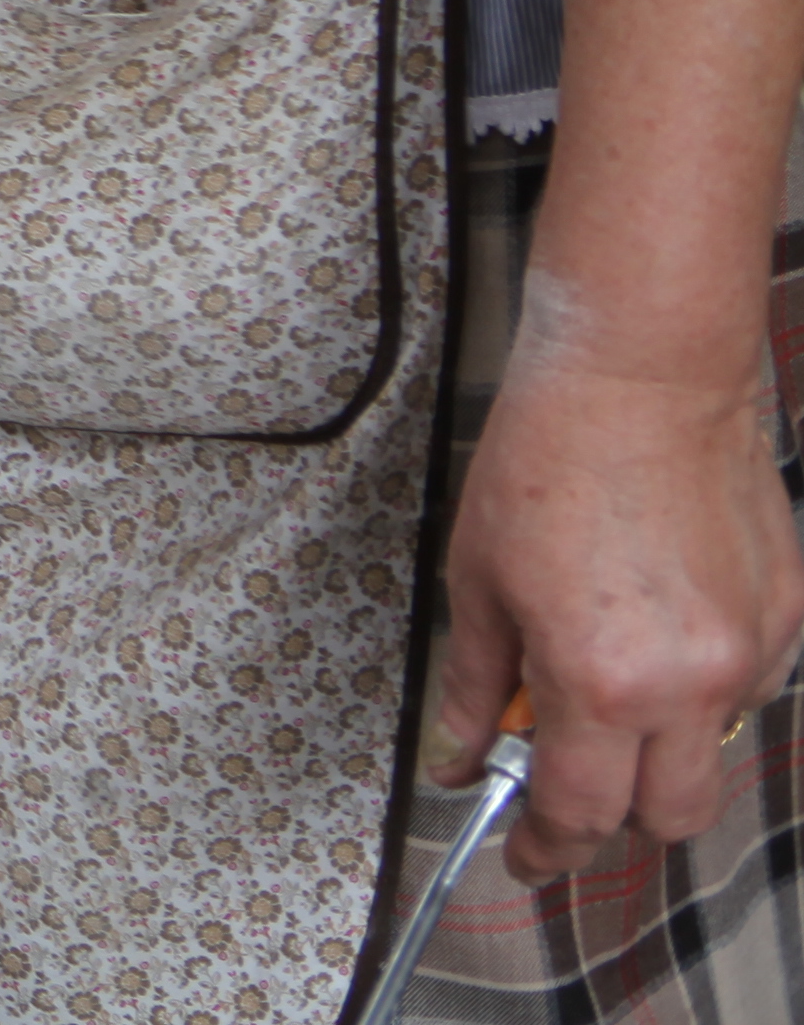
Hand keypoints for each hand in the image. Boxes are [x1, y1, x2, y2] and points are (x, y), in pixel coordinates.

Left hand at [426, 348, 803, 882]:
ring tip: (606, 674)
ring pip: (715, 756)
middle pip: (672, 818)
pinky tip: (658, 628)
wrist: (644, 378)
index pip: (584, 815)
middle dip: (615, 818)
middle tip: (562, 781)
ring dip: (661, 748)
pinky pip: (749, 691)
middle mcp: (692, 684)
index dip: (548, 849)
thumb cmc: (548, 461)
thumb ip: (476, 686)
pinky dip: (701, 688)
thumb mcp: (479, 579)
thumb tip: (461, 755)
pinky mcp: (789, 618)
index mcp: (603, 681)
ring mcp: (752, 653)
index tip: (524, 854)